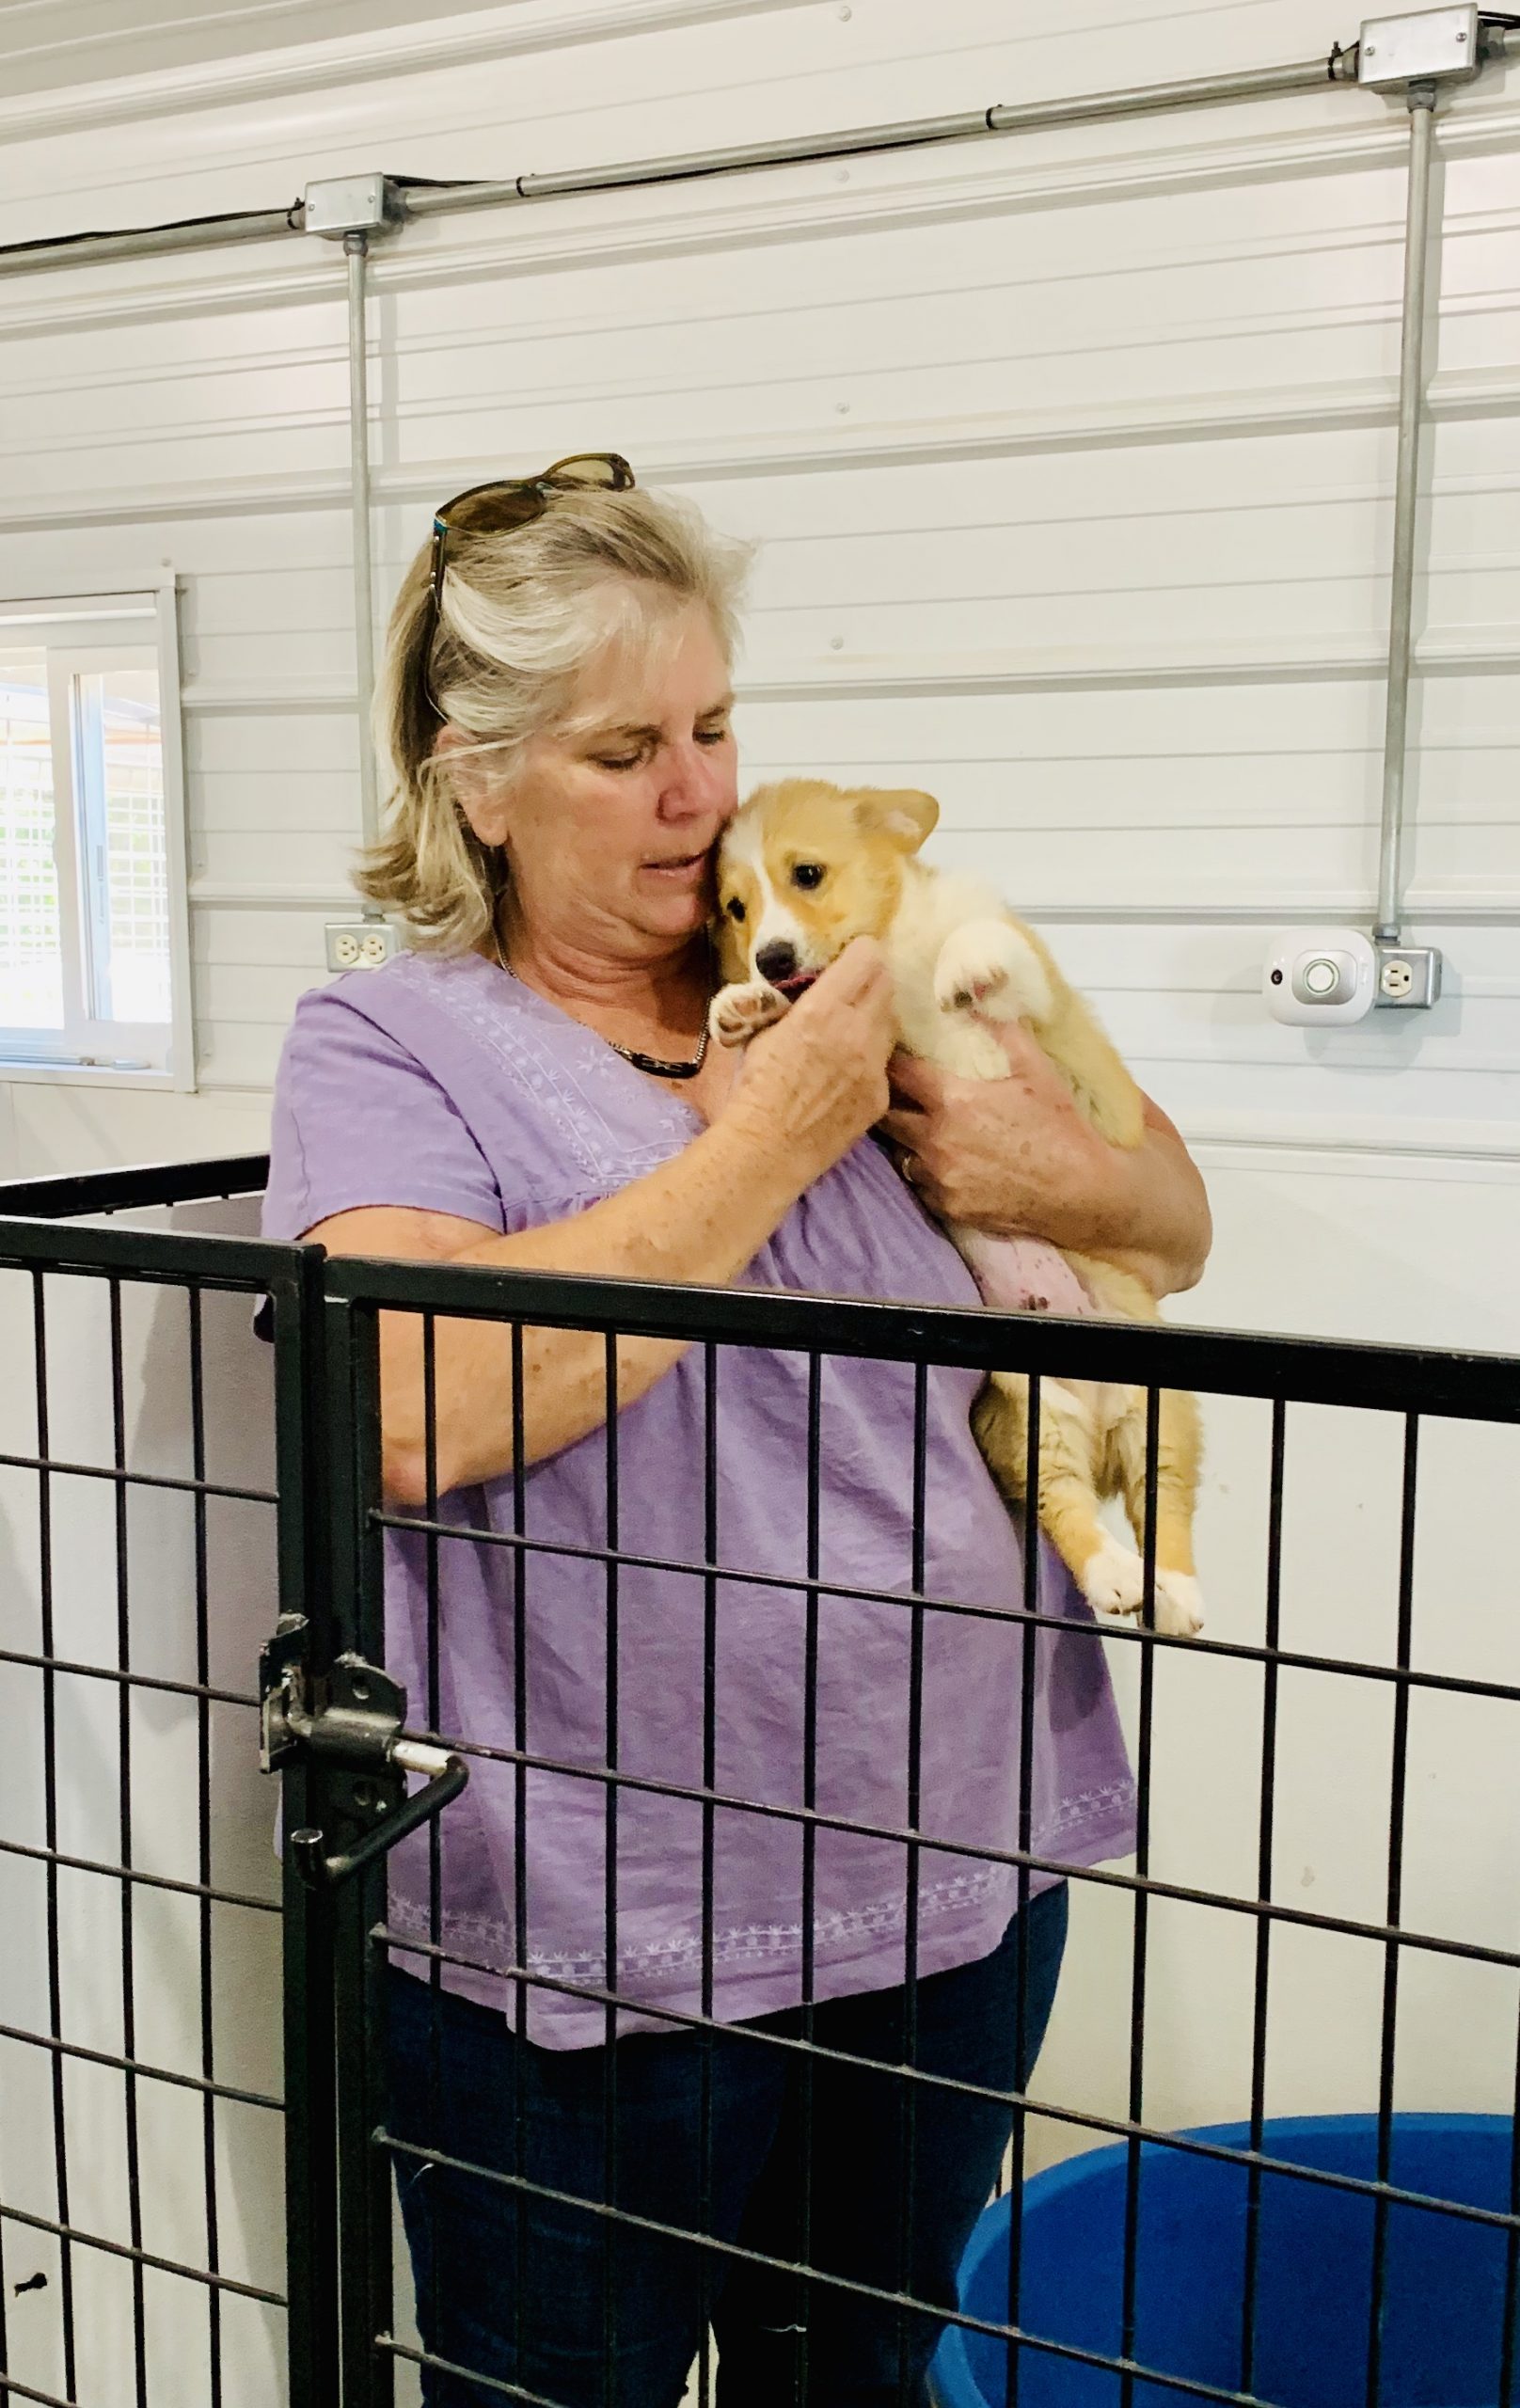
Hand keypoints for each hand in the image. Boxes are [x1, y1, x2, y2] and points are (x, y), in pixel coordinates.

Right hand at [727, 937, 895, 1185]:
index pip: (867, 958)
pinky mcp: (881, 1094)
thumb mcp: (764, 1031)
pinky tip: (848, 1070)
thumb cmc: (754, 1087)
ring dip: (875, 1017)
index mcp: (823, 1010)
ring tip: (851, 1028)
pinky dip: (871, 1057)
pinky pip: (885, 1061)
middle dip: (871, 980)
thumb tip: (808, 987)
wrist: (767, 1148)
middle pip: (886, 985)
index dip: (861, 952)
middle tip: (854, 987)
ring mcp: (874, 1067)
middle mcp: (857, 1033)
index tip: (851, 956)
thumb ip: (795, 1004)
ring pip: (890, 1022)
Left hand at [880, 1022, 1109, 1232]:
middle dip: (887, 1103)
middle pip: (886, 1116)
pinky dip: (926, 1174)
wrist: (1081, 1191)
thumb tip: (980, 995)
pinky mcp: (947, 1207)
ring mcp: (939, 1177)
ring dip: (906, 1141)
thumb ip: (1003, 1030)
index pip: (897, 1072)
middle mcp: (935, 1139)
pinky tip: (942, 1165)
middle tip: (895, 1094)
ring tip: (918, 1131)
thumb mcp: (1036, 1070)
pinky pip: (920, 1186)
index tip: (889, 1055)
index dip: (890, 1061)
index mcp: (952, 1100)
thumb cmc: (1060, 1127)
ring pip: (900, 1154)